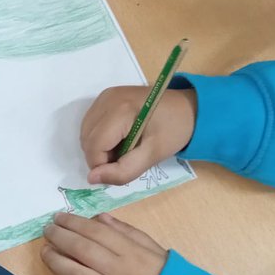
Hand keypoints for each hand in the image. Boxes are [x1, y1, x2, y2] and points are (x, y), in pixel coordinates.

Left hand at [41, 212, 166, 274]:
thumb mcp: (151, 248)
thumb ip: (125, 232)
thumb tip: (97, 218)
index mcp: (132, 252)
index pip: (97, 233)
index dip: (74, 223)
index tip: (58, 217)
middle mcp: (120, 272)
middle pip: (84, 250)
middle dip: (60, 237)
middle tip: (47, 230)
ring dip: (57, 262)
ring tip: (45, 252)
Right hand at [81, 86, 196, 185]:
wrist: (188, 107)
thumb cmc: (174, 130)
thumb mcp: (153, 155)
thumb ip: (123, 171)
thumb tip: (91, 179)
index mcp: (121, 110)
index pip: (94, 146)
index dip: (102, 166)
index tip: (122, 169)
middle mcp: (107, 99)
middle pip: (87, 139)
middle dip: (101, 157)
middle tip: (126, 159)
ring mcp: (105, 96)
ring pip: (86, 133)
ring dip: (99, 148)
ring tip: (124, 149)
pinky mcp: (105, 97)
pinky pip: (90, 124)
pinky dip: (100, 137)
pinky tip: (118, 138)